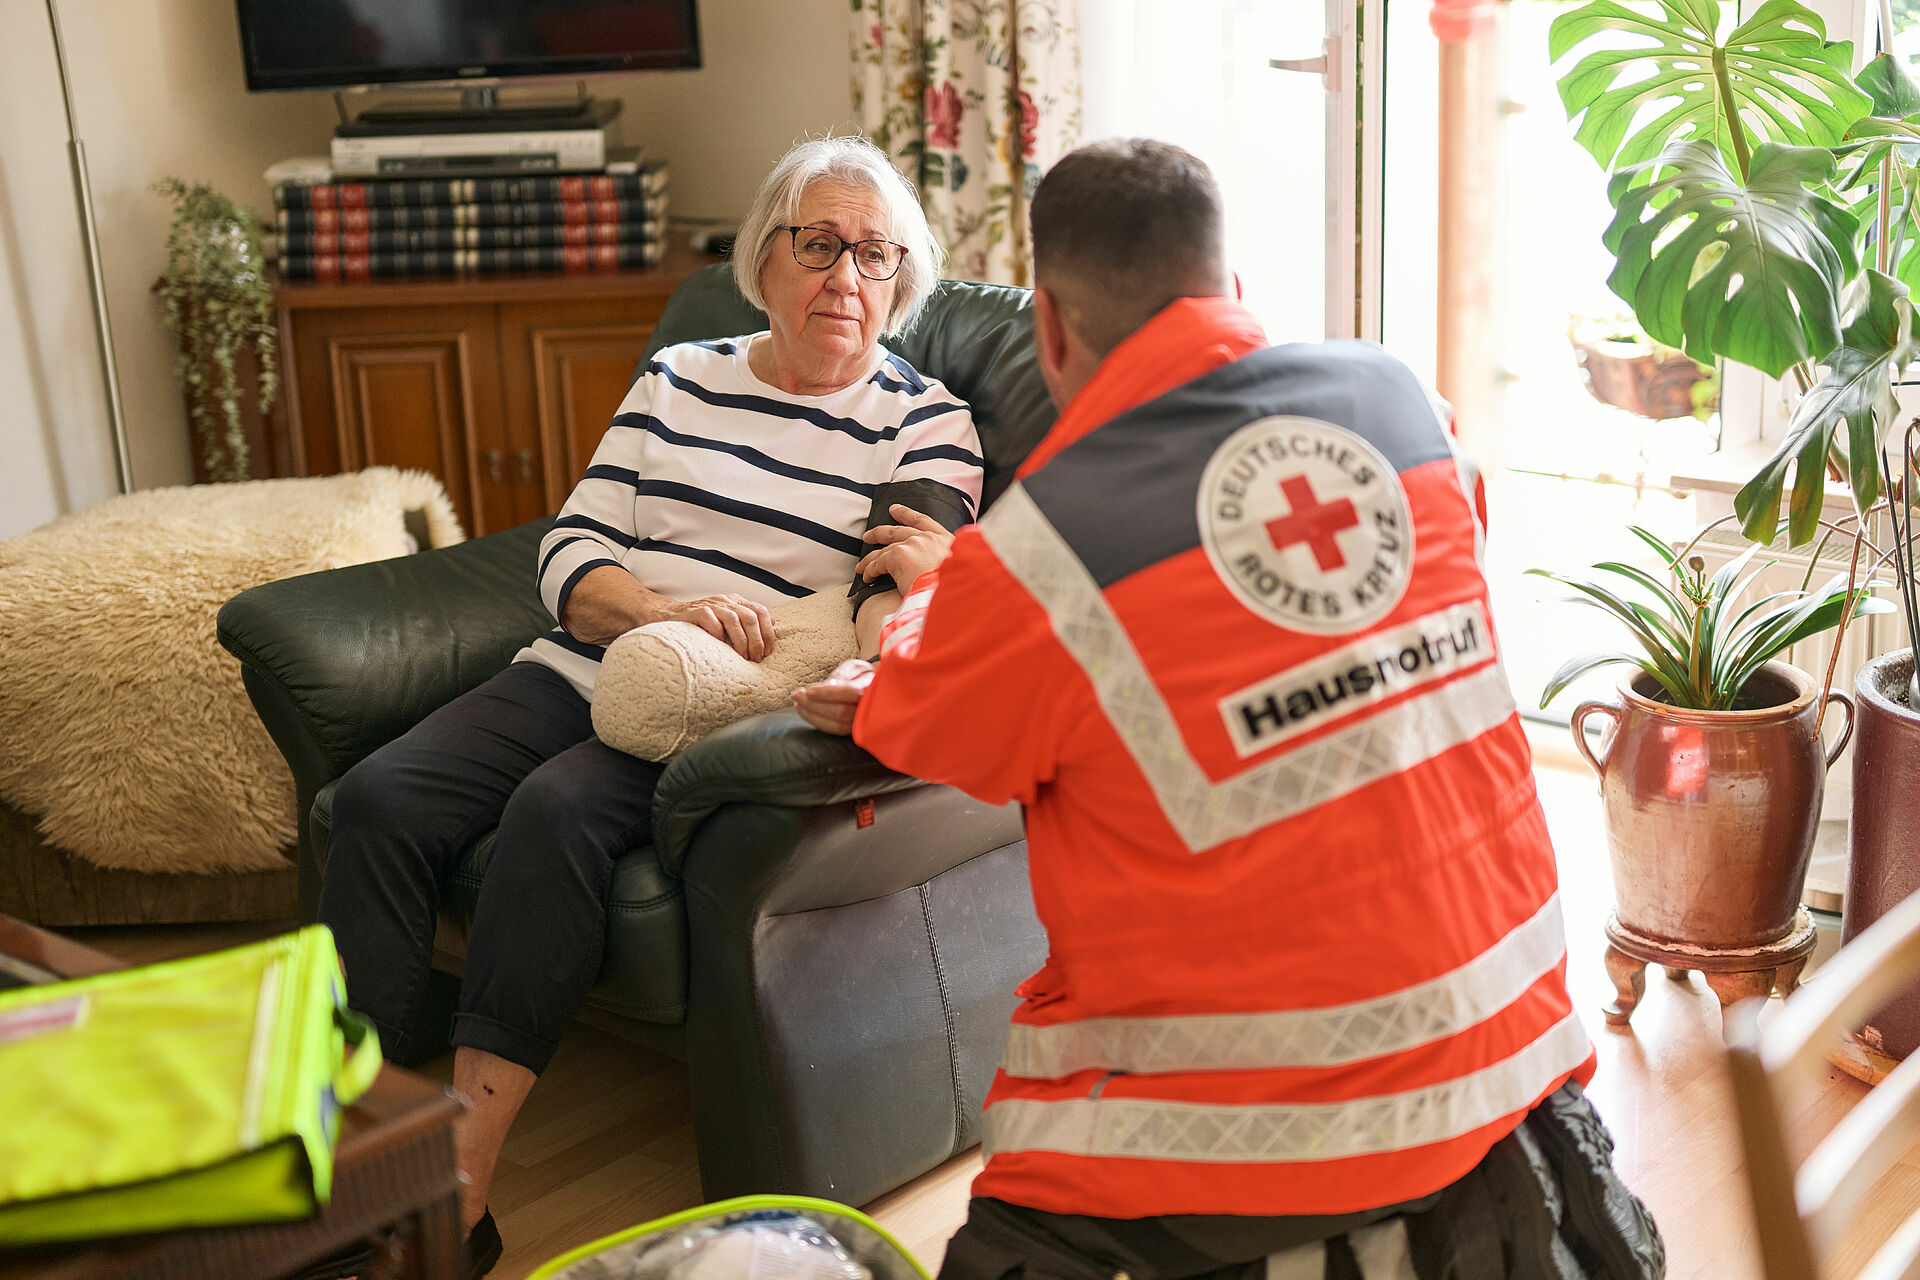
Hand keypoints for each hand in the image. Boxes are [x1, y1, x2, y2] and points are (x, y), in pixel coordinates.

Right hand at [654, 594, 775, 661]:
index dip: (767, 632)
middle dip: (756, 640)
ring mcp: (710, 605)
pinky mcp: (695, 611)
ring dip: (741, 641)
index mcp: (735, 602)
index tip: (767, 651)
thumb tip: (773, 623)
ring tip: (742, 657)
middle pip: (750, 616)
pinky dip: (718, 634)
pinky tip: (720, 648)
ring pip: (734, 619)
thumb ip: (747, 621)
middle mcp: (725, 601)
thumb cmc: (700, 624)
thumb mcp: (727, 620)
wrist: (668, 616)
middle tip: (755, 658)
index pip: (760, 611)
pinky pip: (710, 619)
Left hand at [792, 658, 874, 735]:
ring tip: (798, 703)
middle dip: (815, 704)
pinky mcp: (856, 730)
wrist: (874, 688)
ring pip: (838, 725)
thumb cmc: (861, 675)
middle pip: (842, 712)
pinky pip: (837, 731)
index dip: (827, 693)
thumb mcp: (853, 668)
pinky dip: (819, 722)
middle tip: (796, 695)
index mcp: (873, 686)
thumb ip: (840, 675)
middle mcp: (872, 707)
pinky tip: (806, 712)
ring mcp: (865, 722)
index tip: (807, 690)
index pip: (850, 692)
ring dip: (813, 715)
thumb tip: (826, 686)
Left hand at [857, 505, 954, 588]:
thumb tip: (935, 570)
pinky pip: (878, 563)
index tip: (895, 509)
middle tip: (869, 535)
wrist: (954, 596)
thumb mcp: (959, 569)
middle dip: (880, 532)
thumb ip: (947, 562)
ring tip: (862, 566)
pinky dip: (870, 570)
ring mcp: (913, 544)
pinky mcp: (899, 556)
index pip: (923, 522)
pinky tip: (868, 577)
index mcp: (945, 540)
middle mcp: (928, 538)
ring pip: (885, 550)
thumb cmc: (955, 589)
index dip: (907, 514)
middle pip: (898, 531)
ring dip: (871, 558)